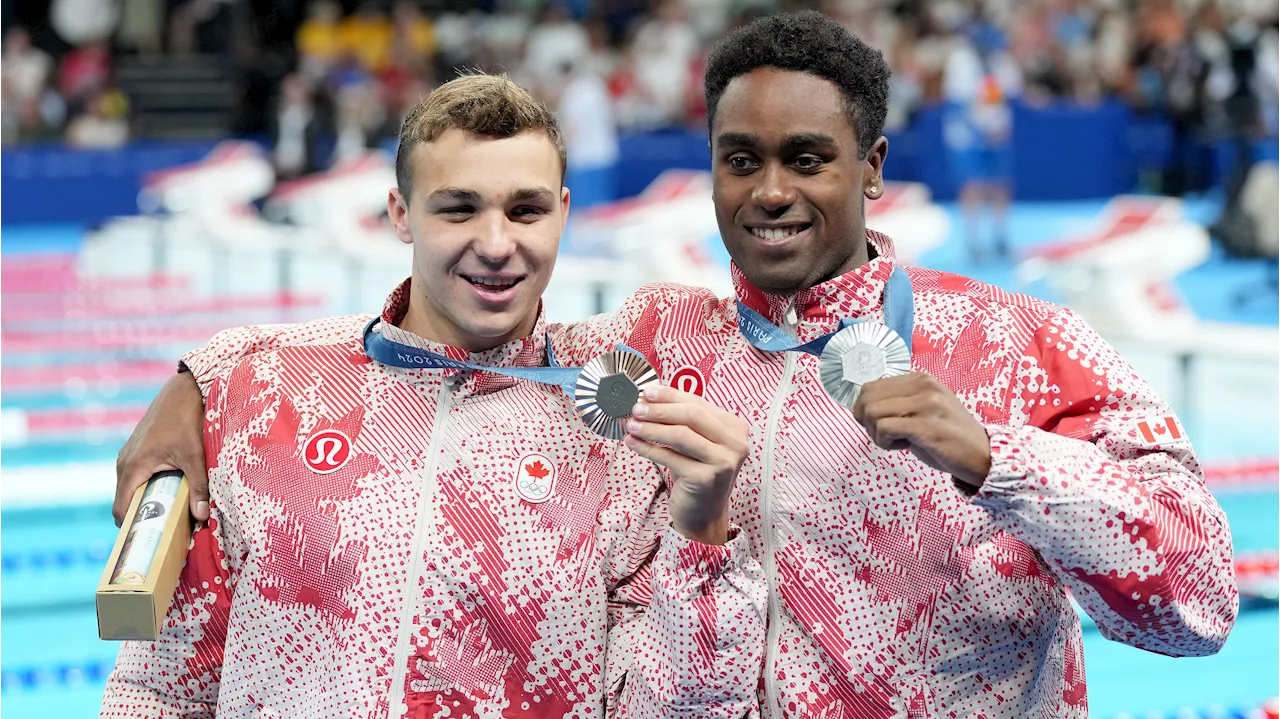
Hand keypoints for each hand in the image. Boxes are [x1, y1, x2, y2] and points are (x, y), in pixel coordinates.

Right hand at [114, 371, 208, 525]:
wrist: (183, 391)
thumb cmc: (186, 421)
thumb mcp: (195, 456)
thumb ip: (198, 487)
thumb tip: (202, 516)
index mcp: (132, 467)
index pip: (121, 508)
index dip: (131, 526)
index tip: (148, 539)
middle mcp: (124, 462)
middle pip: (127, 500)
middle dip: (143, 515)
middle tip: (166, 530)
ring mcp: (129, 454)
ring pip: (132, 487)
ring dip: (148, 499)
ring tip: (171, 512)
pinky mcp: (137, 449)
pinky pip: (137, 475)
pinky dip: (150, 486)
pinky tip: (171, 490)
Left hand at [623, 385, 748, 544]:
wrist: (704, 514)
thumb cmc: (696, 473)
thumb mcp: (695, 443)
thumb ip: (681, 420)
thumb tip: (648, 398)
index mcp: (735, 427)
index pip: (698, 403)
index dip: (670, 395)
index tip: (647, 391)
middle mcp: (736, 443)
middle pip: (692, 415)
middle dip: (660, 409)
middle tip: (636, 407)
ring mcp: (723, 462)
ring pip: (680, 435)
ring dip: (651, 428)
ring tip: (631, 425)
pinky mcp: (706, 479)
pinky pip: (670, 457)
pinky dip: (648, 448)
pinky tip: (633, 443)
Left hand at [851, 372, 991, 489]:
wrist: (983, 455)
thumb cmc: (949, 436)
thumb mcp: (924, 409)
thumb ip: (900, 402)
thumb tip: (864, 407)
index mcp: (921, 379)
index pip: (871, 387)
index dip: (865, 409)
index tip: (879, 425)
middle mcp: (923, 385)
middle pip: (867, 398)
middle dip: (866, 421)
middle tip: (883, 435)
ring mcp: (926, 404)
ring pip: (872, 412)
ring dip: (876, 433)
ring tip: (895, 441)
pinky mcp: (926, 425)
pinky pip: (884, 428)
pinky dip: (885, 442)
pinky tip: (902, 447)